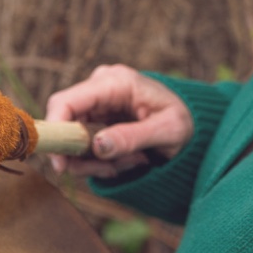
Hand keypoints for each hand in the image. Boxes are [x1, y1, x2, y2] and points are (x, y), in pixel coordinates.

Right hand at [44, 65, 192, 177]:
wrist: (196, 123)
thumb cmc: (187, 121)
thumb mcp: (167, 131)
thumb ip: (132, 137)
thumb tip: (97, 146)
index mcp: (115, 82)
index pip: (66, 102)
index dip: (55, 131)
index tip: (61, 164)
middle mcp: (100, 88)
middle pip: (65, 125)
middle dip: (84, 156)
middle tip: (114, 170)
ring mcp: (97, 104)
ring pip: (73, 142)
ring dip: (98, 162)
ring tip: (134, 162)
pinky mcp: (97, 120)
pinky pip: (85, 147)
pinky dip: (103, 161)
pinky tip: (129, 160)